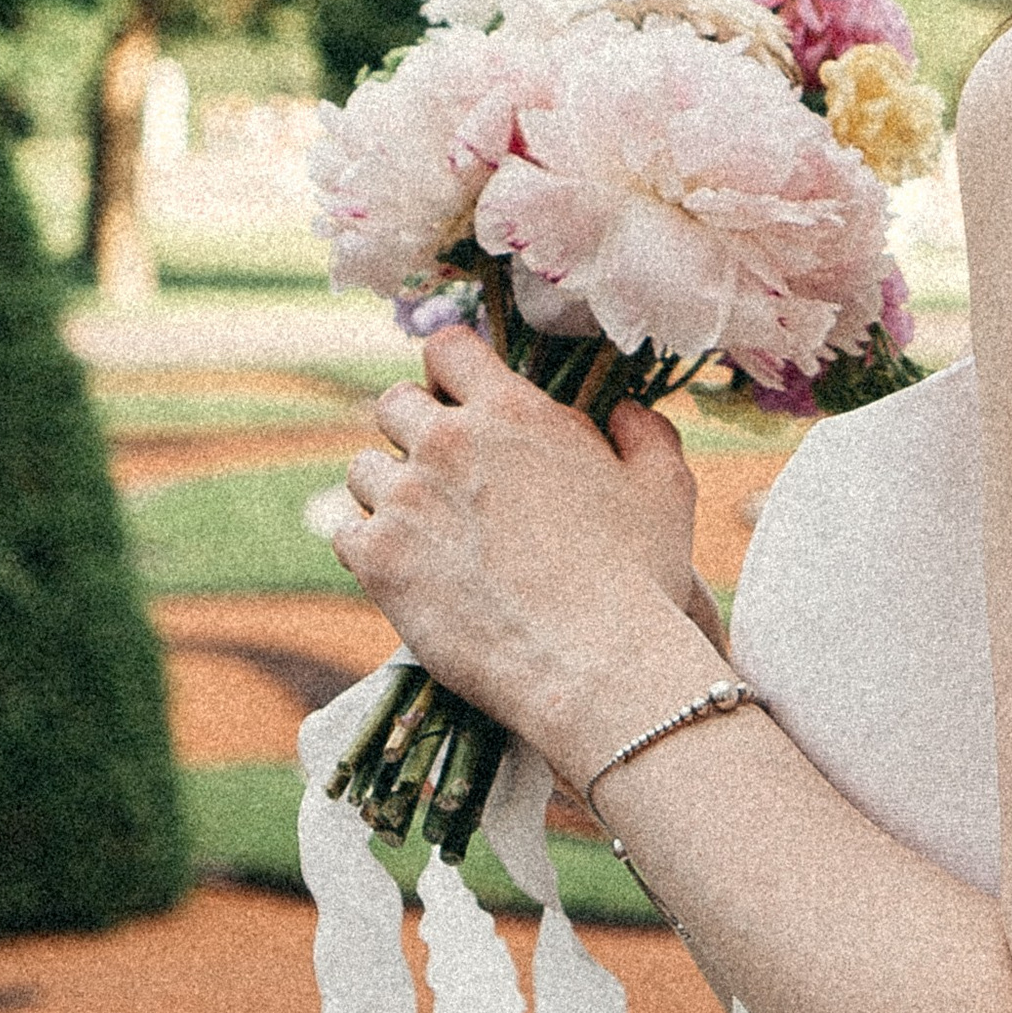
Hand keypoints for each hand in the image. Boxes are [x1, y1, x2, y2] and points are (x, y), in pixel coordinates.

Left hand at [329, 328, 713, 767]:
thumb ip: (644, 433)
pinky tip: (404, 569)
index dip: (451, 373)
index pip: (448, 348)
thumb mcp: (665, 489)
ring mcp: (406, 500)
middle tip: (444, 474)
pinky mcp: (379, 560)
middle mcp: (448, 442)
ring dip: (389, 491)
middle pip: (392, 403)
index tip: (461, 401)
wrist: (594, 664)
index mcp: (513, 411)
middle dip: (413, 429)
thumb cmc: (639, 577)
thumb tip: (623, 411)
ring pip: (363, 470)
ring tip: (425, 529)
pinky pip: (346, 532)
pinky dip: (369, 547)